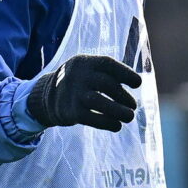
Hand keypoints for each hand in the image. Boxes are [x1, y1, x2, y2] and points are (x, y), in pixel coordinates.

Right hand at [27, 54, 141, 131]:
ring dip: (118, 111)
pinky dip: (107, 123)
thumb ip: (109, 74)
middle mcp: (79, 76)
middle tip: (133, 105)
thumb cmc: (81, 82)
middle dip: (123, 96)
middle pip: (106, 84)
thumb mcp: (90, 69)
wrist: (49, 96)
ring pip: (99, 102)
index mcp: (86, 62)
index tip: (138, 84)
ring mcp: (74, 94)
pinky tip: (117, 125)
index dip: (126, 73)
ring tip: (130, 117)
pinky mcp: (71, 112)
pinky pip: (92, 118)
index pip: (108, 64)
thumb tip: (138, 83)